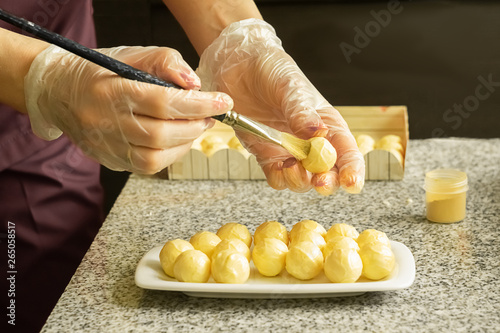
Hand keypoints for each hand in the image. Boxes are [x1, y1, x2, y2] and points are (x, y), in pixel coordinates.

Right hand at [25, 45, 232, 173]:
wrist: (60, 92)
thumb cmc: (100, 70)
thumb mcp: (133, 55)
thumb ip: (166, 63)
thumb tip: (195, 84)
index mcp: (111, 91)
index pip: (163, 103)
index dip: (198, 105)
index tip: (223, 102)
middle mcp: (106, 123)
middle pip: (162, 135)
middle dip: (195, 126)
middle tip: (209, 116)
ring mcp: (107, 147)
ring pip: (155, 159)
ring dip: (185, 144)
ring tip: (194, 127)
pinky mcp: (110, 161)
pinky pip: (146, 168)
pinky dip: (170, 155)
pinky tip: (176, 140)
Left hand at [197, 19, 363, 193]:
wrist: (239, 66)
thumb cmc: (273, 70)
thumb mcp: (291, 86)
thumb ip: (302, 111)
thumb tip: (318, 133)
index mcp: (327, 124)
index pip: (347, 152)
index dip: (353, 170)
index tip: (351, 182)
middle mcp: (311, 142)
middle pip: (328, 173)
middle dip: (328, 182)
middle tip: (320, 182)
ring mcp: (289, 151)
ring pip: (303, 180)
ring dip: (301, 181)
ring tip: (292, 168)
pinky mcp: (266, 155)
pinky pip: (277, 177)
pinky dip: (279, 178)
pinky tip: (278, 168)